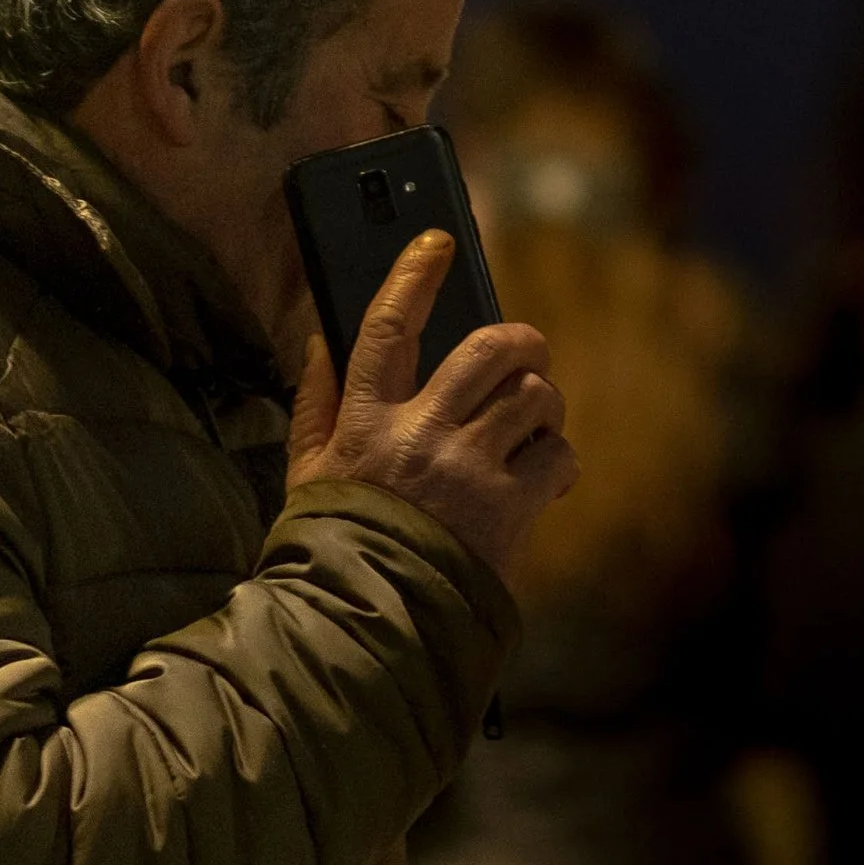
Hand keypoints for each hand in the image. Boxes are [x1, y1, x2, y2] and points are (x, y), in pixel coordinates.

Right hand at [286, 230, 575, 588]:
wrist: (369, 622)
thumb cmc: (334, 543)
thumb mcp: (305, 471)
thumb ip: (314, 402)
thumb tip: (321, 338)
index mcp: (366, 421)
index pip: (389, 327)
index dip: (414, 276)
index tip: (437, 241)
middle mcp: (420, 435)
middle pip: (490, 349)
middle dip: (521, 340)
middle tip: (526, 354)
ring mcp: (469, 471)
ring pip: (535, 396)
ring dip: (543, 402)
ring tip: (532, 425)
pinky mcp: (510, 508)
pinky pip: (558, 455)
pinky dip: (558, 461)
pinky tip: (540, 479)